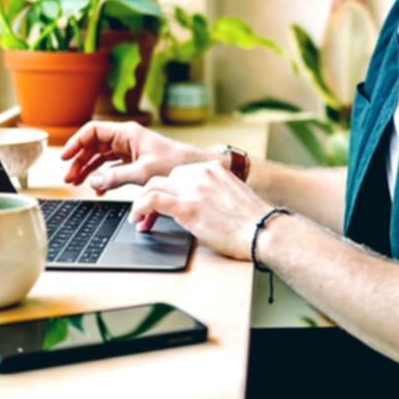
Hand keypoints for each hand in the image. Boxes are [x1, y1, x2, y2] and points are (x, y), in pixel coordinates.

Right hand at [60, 121, 212, 195]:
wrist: (194, 169)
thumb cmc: (175, 164)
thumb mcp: (143, 172)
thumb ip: (116, 177)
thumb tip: (93, 181)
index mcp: (127, 133)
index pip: (92, 131)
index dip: (76, 143)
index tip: (64, 157)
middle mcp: (126, 139)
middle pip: (93, 145)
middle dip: (79, 160)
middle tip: (69, 178)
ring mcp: (129, 150)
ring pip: (100, 156)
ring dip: (88, 169)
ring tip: (77, 183)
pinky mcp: (134, 161)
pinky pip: (111, 166)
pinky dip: (102, 176)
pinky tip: (98, 188)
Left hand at [127, 161, 273, 259]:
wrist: (263, 230)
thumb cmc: (253, 221)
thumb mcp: (233, 195)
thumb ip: (215, 192)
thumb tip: (201, 203)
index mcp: (213, 168)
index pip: (181, 172)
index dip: (169, 187)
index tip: (163, 200)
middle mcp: (201, 173)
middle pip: (165, 176)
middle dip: (154, 193)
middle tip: (147, 210)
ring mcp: (193, 189)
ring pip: (152, 185)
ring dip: (140, 200)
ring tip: (136, 216)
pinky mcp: (187, 207)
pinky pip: (153, 201)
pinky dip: (139, 209)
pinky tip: (137, 219)